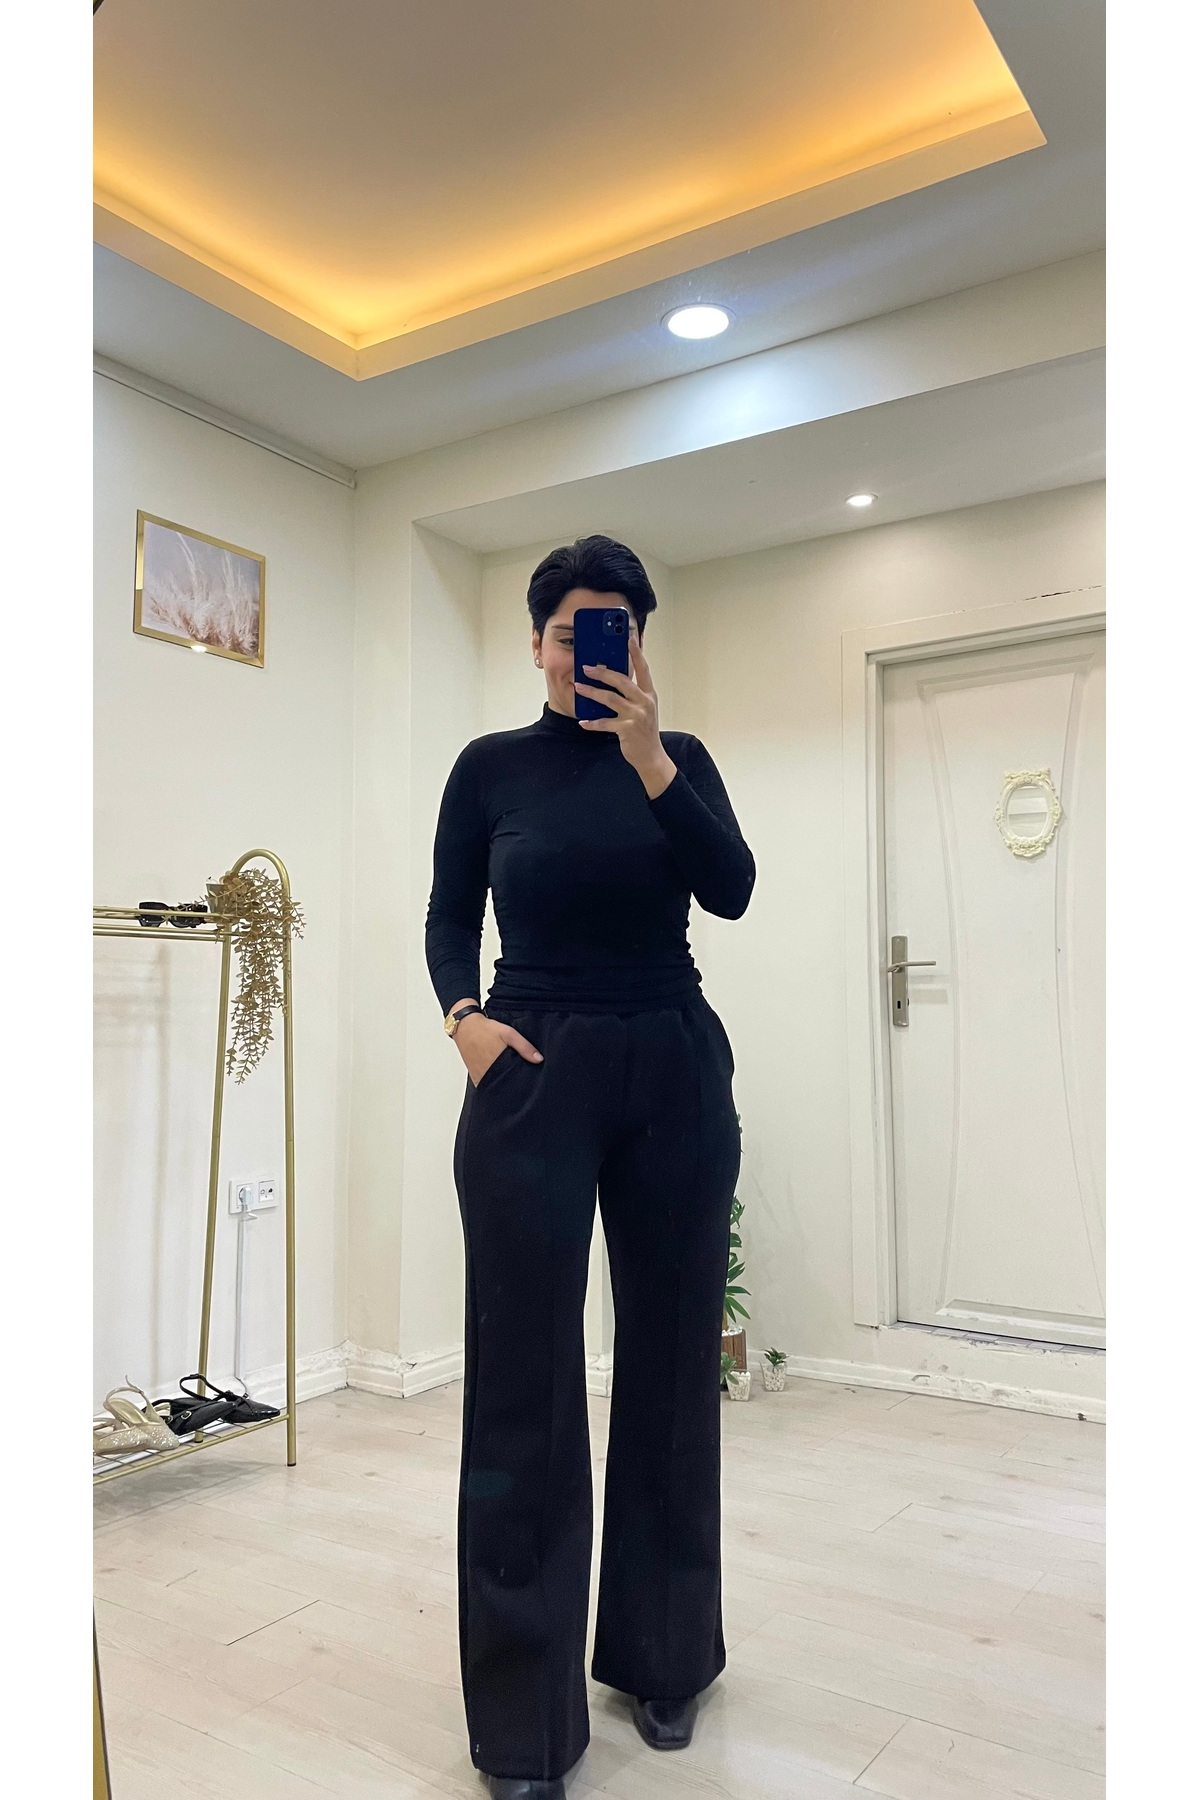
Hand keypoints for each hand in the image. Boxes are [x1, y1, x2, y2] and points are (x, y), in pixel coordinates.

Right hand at [454, 1011, 542, 1085]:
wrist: (465, 1026)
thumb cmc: (485, 1029)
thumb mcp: (508, 1033)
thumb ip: (524, 1047)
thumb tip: (538, 1059)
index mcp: (497, 1065)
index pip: (513, 1082)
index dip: (521, 1083)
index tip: (527, 1082)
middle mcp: (487, 1073)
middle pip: (504, 1085)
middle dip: (513, 1084)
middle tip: (520, 1081)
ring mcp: (479, 1076)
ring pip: (495, 1086)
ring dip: (503, 1084)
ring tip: (510, 1078)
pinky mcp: (474, 1076)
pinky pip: (485, 1083)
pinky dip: (492, 1082)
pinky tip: (499, 1076)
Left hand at [573, 631, 677, 797]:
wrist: (651, 756)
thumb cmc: (645, 730)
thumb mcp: (643, 708)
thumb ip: (633, 693)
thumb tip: (613, 677)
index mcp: (649, 694)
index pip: (643, 669)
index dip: (636, 653)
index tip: (629, 638)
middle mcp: (644, 702)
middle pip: (622, 681)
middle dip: (602, 672)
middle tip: (587, 667)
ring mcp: (636, 716)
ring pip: (610, 699)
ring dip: (591, 692)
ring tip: (578, 687)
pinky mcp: (627, 730)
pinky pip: (604, 723)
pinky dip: (592, 723)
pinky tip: (582, 722)